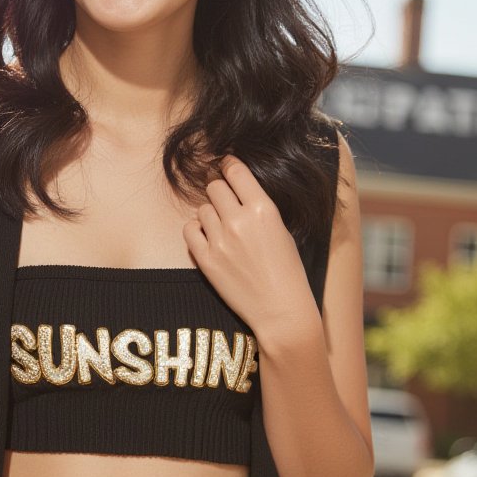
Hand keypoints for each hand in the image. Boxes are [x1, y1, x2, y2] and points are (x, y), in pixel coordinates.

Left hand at [182, 155, 314, 341]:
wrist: (281, 310)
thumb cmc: (287, 271)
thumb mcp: (281, 230)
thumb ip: (259, 209)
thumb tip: (238, 192)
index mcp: (263, 210)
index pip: (236, 172)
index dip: (229, 166)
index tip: (226, 167)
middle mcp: (239, 221)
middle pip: (214, 187)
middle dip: (219, 191)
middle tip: (224, 202)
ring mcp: (220, 240)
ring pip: (202, 209)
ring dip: (210, 214)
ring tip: (221, 228)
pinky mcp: (206, 260)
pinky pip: (189, 230)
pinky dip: (196, 231)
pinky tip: (207, 238)